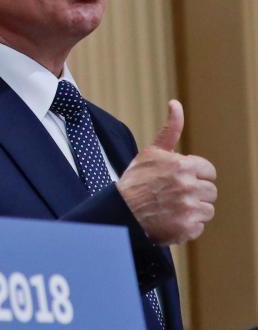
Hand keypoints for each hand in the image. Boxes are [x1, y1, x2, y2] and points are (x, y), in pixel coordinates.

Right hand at [117, 100, 216, 243]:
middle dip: (194, 193)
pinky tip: (171, 220)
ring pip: (208, 209)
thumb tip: (175, 103)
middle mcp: (187, 185)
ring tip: (171, 208)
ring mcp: (188, 207)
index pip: (208, 171)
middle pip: (210, 191)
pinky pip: (200, 226)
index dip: (195, 176)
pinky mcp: (187, 226)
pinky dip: (187, 226)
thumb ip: (170, 129)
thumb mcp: (151, 152)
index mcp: (182, 165)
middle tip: (173, 195)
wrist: (120, 211)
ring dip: (193, 210)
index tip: (179, 180)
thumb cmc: (136, 181)